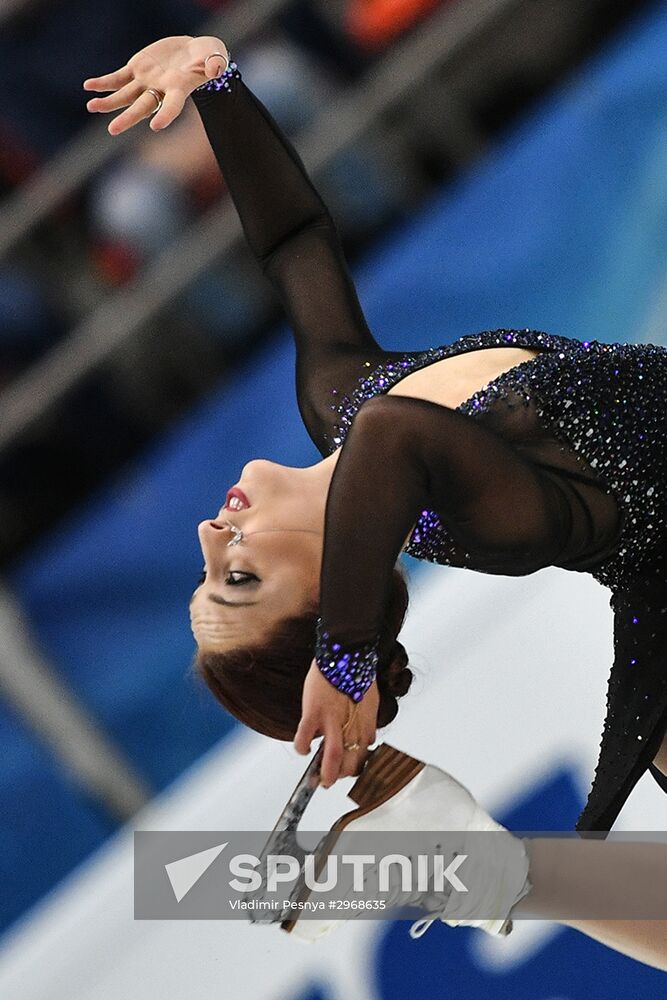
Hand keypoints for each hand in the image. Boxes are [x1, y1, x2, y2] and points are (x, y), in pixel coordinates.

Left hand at [83, 35, 230, 134]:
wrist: (195, 52)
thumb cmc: (209, 57)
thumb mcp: (215, 56)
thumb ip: (215, 63)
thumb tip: (216, 68)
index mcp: (179, 89)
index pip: (172, 105)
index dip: (166, 115)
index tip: (156, 126)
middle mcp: (160, 90)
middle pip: (142, 107)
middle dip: (127, 118)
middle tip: (112, 130)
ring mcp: (146, 81)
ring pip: (124, 95)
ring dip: (108, 102)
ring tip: (91, 107)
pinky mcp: (137, 69)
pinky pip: (117, 78)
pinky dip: (103, 83)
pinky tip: (88, 88)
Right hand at [294, 660, 378, 787]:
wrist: (347, 652)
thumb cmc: (356, 674)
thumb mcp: (370, 702)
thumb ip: (368, 723)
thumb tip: (369, 740)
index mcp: (366, 725)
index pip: (362, 756)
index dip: (353, 768)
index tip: (345, 771)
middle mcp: (351, 726)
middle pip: (348, 762)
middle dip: (338, 776)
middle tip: (328, 781)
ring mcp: (332, 720)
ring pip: (331, 757)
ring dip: (325, 774)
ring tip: (318, 780)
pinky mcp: (314, 712)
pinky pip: (305, 737)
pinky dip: (302, 747)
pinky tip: (303, 749)